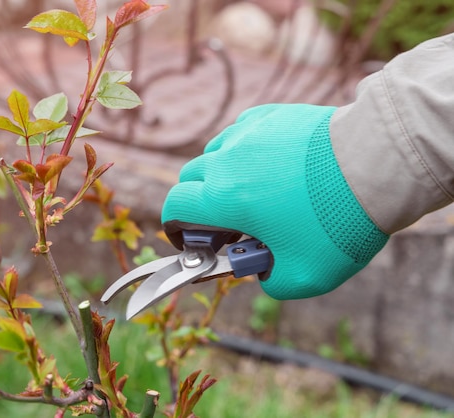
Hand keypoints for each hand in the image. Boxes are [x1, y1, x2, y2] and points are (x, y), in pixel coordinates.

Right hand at [161, 104, 388, 298]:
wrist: (377, 165)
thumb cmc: (338, 221)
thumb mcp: (305, 275)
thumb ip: (271, 282)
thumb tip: (263, 273)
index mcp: (223, 199)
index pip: (174, 207)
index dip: (176, 227)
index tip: (193, 239)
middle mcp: (226, 161)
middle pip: (190, 177)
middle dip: (199, 202)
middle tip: (228, 220)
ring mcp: (248, 133)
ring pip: (214, 152)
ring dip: (220, 174)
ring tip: (253, 190)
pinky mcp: (272, 115)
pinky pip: (242, 132)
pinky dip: (244, 150)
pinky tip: (270, 162)